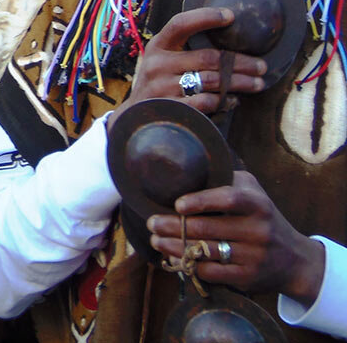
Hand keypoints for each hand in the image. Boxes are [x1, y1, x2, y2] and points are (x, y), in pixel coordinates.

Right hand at [106, 9, 266, 131]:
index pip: (180, 24)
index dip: (205, 17)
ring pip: (212, 81)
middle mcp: (158, 64)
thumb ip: (182, 50)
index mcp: (158, 46)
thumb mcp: (161, 60)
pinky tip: (234, 100)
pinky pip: (207, 102)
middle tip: (261, 65)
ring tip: (257, 83)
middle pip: (208, 58)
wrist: (136, 116)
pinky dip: (225, 101)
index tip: (231, 16)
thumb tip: (226, 36)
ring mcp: (163, 87)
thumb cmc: (158, 82)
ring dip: (240, 82)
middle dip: (240, 62)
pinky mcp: (171, 108)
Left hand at [147, 170, 325, 305]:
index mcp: (257, 204)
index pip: (227, 199)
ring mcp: (253, 256)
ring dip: (174, 246)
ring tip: (156, 240)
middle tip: (152, 223)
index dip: (200, 201)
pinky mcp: (248, 277)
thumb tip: (187, 170)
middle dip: (173, 226)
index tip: (177, 204)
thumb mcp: (253, 191)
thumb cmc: (262, 216)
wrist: (295, 259)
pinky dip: (189, 265)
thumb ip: (226, 179)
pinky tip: (173, 258)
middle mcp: (257, 230)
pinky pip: (212, 272)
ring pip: (205, 251)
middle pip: (207, 228)